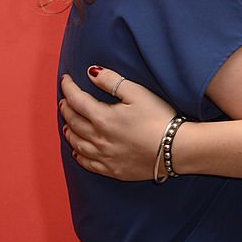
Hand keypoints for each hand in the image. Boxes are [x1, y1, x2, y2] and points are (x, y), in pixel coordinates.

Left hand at [59, 66, 175, 180]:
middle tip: (65, 100)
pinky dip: (78, 155)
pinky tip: (77, 152)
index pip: (76, 100)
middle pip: (73, 121)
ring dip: (69, 131)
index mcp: (102, 117)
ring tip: (67, 124)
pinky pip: (87, 163)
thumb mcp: (138, 93)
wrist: (176, 148)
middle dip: (66, 108)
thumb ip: (112, 81)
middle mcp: (98, 138)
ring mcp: (103, 156)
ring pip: (76, 143)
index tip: (65, 79)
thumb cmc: (159, 118)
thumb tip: (92, 72)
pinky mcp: (112, 169)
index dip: (68, 87)